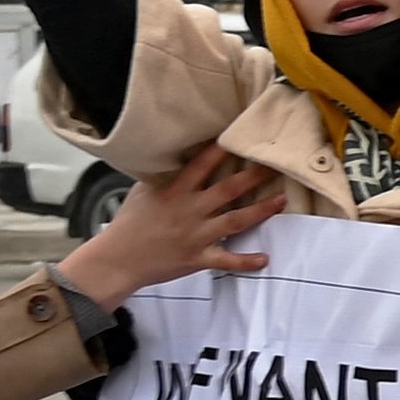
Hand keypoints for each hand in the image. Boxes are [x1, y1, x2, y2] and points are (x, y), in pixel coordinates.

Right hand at [63, 146, 283, 300]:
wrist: (117, 259)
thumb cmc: (129, 224)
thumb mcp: (142, 192)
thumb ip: (164, 177)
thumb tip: (181, 160)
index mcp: (175, 191)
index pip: (201, 165)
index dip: (221, 151)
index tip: (240, 138)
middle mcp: (190, 210)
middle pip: (228, 190)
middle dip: (254, 177)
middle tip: (275, 166)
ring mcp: (196, 235)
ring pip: (235, 221)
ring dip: (261, 211)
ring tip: (281, 201)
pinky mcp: (198, 258)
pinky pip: (227, 260)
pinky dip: (246, 261)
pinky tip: (265, 259)